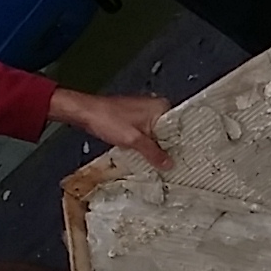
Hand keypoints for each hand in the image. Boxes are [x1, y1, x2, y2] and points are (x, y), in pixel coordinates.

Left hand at [48, 87, 171, 169]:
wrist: (85, 113)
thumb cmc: (106, 118)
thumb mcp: (134, 140)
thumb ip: (153, 153)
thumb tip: (168, 163)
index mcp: (160, 106)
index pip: (181, 126)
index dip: (183, 143)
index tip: (186, 157)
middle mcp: (155, 107)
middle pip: (170, 132)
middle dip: (169, 148)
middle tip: (173, 164)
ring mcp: (144, 113)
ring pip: (157, 135)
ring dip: (156, 148)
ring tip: (161, 163)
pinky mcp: (134, 120)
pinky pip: (147, 135)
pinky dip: (146, 145)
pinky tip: (145, 156)